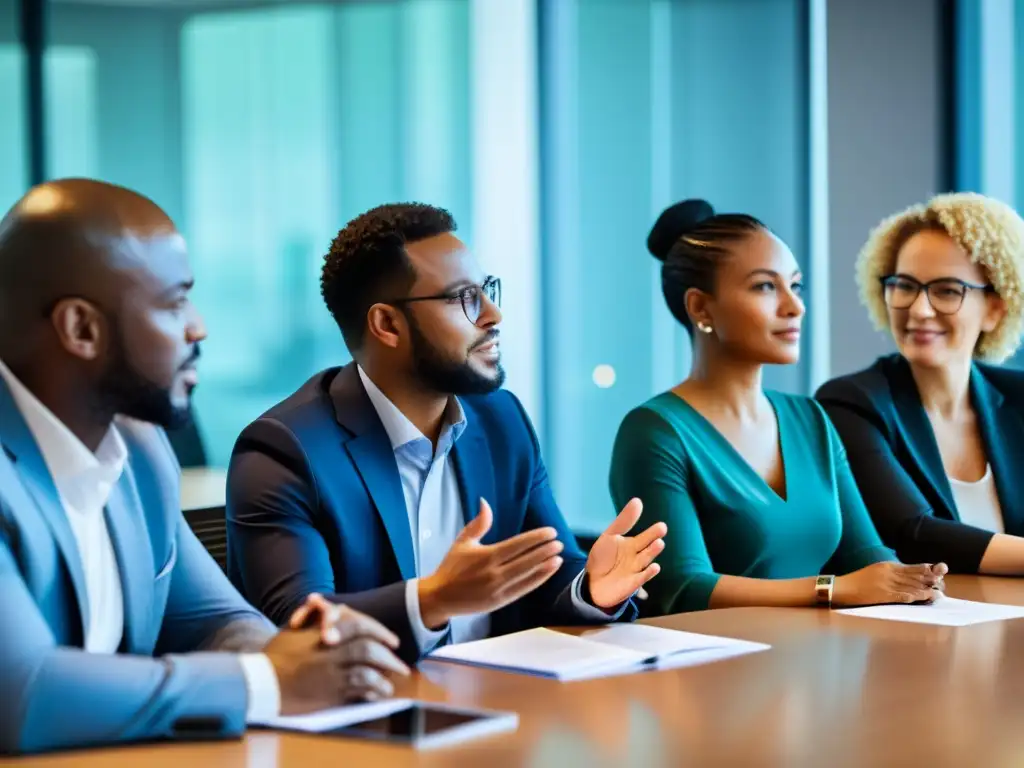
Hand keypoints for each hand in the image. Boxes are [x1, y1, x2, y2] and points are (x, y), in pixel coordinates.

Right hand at [266, 601, 409, 714]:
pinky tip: (379, 693)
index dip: (378, 630)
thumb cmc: (273, 657)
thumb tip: (328, 607)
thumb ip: (312, 618)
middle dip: (388, 653)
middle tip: (400, 660)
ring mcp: (330, 671)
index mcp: (321, 632)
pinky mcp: (328, 692)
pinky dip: (373, 689)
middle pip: (368, 646)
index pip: (357, 624)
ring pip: (367, 667)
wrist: (259, 684)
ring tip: (394, 679)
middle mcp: (329, 650)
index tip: (391, 640)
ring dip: (385, 672)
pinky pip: (358, 688)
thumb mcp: (291, 630)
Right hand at [418, 499, 563, 629]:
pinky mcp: (500, 601)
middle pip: (526, 560)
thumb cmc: (452, 567)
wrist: (440, 597)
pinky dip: (538, 580)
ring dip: (545, 566)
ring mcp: (498, 589)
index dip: (536, 538)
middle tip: (559, 542)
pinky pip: (524, 589)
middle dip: (544, 551)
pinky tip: (548, 572)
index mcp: (486, 556)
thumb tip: (485, 502)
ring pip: (527, 575)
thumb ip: (478, 523)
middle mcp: (494, 573)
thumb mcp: (462, 542)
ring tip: (559, 557)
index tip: (550, 532)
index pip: (517, 545)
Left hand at [585, 498, 666, 609]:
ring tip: (659, 543)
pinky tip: (655, 567)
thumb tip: (638, 500)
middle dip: (654, 539)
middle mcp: (637, 557)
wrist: (592, 583)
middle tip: (662, 529)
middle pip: (647, 547)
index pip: (645, 537)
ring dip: (652, 552)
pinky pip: (642, 578)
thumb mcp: (610, 536)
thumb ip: (624, 521)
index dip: (652, 532)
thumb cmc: (603, 558)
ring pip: (646, 560)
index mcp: (632, 545)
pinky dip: (649, 573)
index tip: (662, 525)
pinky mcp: (632, 584)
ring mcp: (636, 570)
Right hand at [832, 561, 947, 607]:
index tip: (939, 570)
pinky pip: (904, 595)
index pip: (911, 567)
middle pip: (914, 575)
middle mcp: (889, 572)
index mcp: (887, 566)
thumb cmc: (856, 582)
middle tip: (942, 582)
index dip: (926, 569)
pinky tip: (926, 597)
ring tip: (939, 592)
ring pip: (912, 585)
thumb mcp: (874, 572)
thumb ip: (890, 573)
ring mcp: (886, 583)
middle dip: (930, 578)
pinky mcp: (883, 594)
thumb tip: (906, 578)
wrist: (841, 588)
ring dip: (927, 589)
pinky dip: (917, 596)